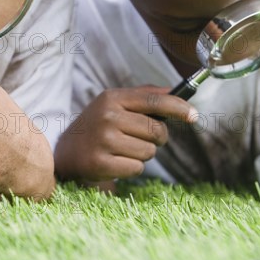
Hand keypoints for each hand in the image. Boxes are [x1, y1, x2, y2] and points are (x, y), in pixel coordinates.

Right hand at [54, 86, 196, 181]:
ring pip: (149, 152)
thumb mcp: (113, 104)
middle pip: (156, 130)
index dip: (178, 107)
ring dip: (142, 154)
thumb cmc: (97, 126)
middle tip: (138, 138)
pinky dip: (131, 168)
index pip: (153, 100)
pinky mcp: (101, 163)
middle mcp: (108, 116)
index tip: (194, 115)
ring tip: (122, 150)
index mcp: (112, 98)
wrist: (66, 152)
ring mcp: (104, 140)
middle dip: (156, 138)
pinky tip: (116, 162)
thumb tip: (175, 91)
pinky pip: (137, 168)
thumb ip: (143, 96)